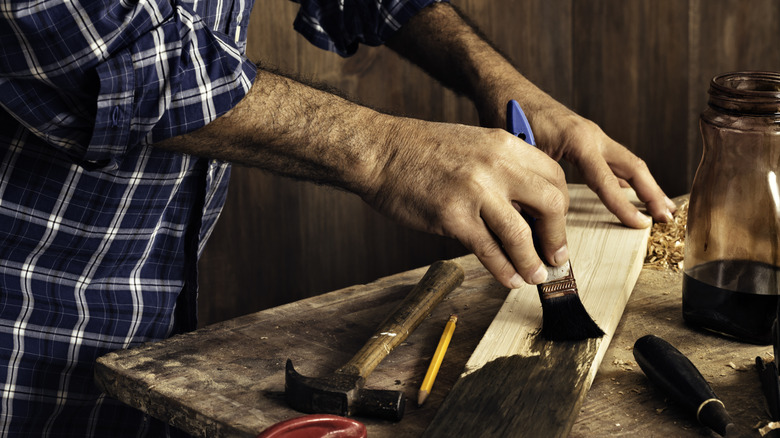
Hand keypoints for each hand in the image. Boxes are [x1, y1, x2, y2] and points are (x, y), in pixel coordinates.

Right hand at [362, 116, 569, 288]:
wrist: (380, 151)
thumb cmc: (421, 151)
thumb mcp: (473, 145)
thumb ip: (501, 170)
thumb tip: (524, 210)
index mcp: (504, 144)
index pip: (554, 176)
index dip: (561, 207)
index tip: (555, 226)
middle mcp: (496, 165)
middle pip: (551, 203)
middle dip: (557, 236)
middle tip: (556, 256)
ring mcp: (475, 191)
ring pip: (521, 234)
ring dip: (533, 262)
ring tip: (536, 276)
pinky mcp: (452, 216)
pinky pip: (488, 250)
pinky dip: (504, 269)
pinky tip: (509, 279)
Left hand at [477, 89, 676, 228]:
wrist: (505, 90)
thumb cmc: (509, 117)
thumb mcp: (520, 153)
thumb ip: (536, 181)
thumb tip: (542, 219)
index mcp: (579, 140)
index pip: (608, 181)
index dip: (624, 206)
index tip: (641, 226)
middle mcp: (591, 135)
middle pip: (633, 166)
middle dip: (652, 193)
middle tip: (667, 218)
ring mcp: (590, 135)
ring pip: (627, 162)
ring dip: (644, 185)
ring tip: (660, 207)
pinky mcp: (583, 138)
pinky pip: (612, 160)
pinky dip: (624, 177)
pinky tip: (628, 191)